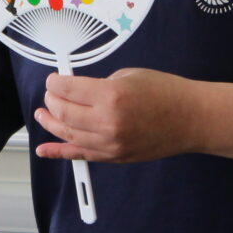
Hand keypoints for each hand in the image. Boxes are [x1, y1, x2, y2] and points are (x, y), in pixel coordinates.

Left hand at [34, 68, 204, 163]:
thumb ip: (100, 85)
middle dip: (51, 102)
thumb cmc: (166, 93)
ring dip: (51, 123)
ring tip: (42, 115)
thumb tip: (78, 91)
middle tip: (50, 95)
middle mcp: (107, 122)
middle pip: (63, 112)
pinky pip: (81, 155)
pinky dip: (59, 152)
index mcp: (110, 96)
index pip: (67, 90)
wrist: (191, 119)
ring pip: (68, 134)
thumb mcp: (128, 76)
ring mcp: (110, 143)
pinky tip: (44, 150)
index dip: (54, 83)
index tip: (53, 80)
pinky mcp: (115, 156)